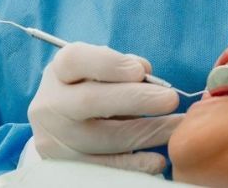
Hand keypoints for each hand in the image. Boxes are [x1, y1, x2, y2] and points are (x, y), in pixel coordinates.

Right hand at [27, 42, 182, 173]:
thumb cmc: (89, 85)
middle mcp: (51, 104)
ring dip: (146, 132)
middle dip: (136, 99)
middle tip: (170, 99)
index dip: (110, 64)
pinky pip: (104, 166)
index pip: (77, 60)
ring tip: (176, 126)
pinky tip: (157, 160)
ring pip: (103, 138)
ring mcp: (56, 137)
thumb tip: (147, 75)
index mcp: (59, 71)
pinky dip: (134, 164)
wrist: (60, 122)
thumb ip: (122, 65)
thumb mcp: (98, 67)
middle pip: (90, 101)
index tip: (141, 71)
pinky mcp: (67, 164)